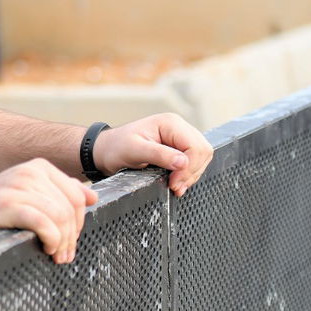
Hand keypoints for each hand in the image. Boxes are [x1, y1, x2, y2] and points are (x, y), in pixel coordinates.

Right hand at [0, 159, 97, 263]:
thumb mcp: (31, 194)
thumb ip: (60, 193)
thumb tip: (93, 197)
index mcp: (39, 167)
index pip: (76, 197)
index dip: (79, 222)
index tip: (70, 239)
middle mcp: (29, 172)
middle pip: (69, 209)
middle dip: (72, 237)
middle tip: (64, 255)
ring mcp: (16, 186)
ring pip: (59, 216)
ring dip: (62, 241)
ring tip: (55, 254)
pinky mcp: (6, 204)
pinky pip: (43, 222)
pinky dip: (51, 239)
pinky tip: (46, 247)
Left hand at [94, 113, 211, 195]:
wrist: (107, 151)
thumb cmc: (116, 148)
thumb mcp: (134, 151)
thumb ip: (159, 155)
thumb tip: (183, 162)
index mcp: (170, 123)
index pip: (195, 146)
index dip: (189, 168)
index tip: (174, 183)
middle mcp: (179, 127)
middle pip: (203, 151)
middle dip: (191, 172)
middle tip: (174, 187)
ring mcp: (180, 137)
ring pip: (202, 158)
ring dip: (191, 175)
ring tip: (174, 185)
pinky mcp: (179, 148)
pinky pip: (195, 162)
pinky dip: (188, 174)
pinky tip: (176, 181)